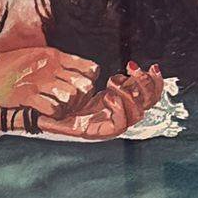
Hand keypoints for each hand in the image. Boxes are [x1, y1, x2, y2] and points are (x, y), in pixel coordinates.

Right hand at [0, 46, 98, 115]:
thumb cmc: (10, 67)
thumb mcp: (38, 55)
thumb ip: (59, 63)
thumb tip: (80, 74)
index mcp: (55, 56)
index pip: (91, 69)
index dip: (90, 82)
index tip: (80, 89)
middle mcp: (50, 66)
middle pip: (84, 86)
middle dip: (81, 100)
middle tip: (69, 104)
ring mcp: (38, 80)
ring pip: (71, 98)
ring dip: (66, 107)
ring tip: (56, 108)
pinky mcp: (26, 95)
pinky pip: (53, 109)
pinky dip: (52, 114)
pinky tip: (44, 112)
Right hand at [42, 63, 163, 138]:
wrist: (67, 107)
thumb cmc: (58, 114)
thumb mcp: (53, 117)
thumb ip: (50, 118)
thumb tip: (44, 118)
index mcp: (102, 129)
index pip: (119, 125)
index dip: (119, 111)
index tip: (108, 96)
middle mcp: (118, 120)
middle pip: (137, 112)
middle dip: (130, 93)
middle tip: (114, 80)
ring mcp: (128, 107)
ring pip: (148, 101)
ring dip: (143, 83)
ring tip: (131, 67)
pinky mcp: (131, 94)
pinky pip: (150, 91)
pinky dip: (153, 80)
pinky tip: (151, 67)